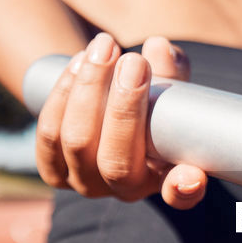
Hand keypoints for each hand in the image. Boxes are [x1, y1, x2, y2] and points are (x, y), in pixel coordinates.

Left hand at [35, 33, 207, 207]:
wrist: (102, 110)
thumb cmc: (148, 100)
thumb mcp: (169, 85)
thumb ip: (170, 69)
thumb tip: (157, 48)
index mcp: (165, 178)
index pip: (180, 195)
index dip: (185, 188)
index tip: (191, 174)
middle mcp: (126, 189)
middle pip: (116, 163)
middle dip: (124, 109)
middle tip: (135, 62)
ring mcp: (86, 183)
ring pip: (77, 143)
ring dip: (89, 89)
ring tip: (104, 47)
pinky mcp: (53, 171)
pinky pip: (50, 134)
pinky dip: (63, 94)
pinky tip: (78, 62)